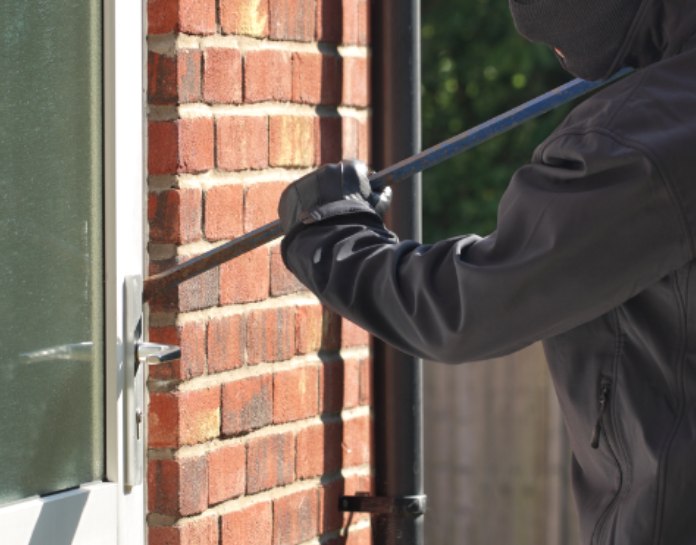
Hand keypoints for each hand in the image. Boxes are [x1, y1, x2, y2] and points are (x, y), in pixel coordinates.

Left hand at [277, 159, 391, 233]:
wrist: (330, 241)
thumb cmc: (359, 225)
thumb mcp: (378, 208)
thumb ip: (382, 194)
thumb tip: (384, 189)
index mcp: (351, 169)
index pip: (357, 170)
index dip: (360, 184)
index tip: (360, 196)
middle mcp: (328, 169)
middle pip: (335, 177)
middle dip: (339, 190)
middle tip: (341, 210)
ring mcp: (307, 180)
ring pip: (316, 187)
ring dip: (320, 199)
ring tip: (325, 221)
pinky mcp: (291, 193)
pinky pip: (299, 198)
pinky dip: (304, 207)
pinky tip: (310, 222)